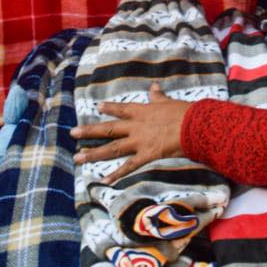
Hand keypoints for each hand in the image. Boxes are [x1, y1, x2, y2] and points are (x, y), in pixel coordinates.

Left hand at [72, 83, 189, 183]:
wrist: (193, 126)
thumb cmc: (184, 113)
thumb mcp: (169, 101)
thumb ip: (158, 96)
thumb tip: (154, 86)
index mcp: (142, 111)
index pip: (121, 109)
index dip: (109, 108)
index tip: (97, 107)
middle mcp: (136, 126)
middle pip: (108, 128)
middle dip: (89, 131)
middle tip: (73, 133)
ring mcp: (139, 141)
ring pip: (112, 148)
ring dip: (94, 153)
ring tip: (78, 158)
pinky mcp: (146, 155)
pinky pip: (129, 166)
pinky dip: (117, 174)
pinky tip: (105, 180)